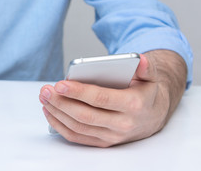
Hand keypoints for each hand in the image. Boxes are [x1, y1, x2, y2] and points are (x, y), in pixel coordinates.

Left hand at [39, 50, 186, 146]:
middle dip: (61, 102)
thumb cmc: (147, 92)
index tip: (59, 84)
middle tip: (45, 90)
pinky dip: (60, 126)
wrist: (155, 114)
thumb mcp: (150, 76)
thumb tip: (138, 59)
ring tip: (44, 97)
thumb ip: (145, 66)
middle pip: (85, 115)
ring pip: (78, 127)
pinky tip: (50, 112)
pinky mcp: (104, 142)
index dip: (78, 92)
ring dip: (57, 113)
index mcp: (133, 105)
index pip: (100, 99)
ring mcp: (112, 136)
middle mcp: (122, 124)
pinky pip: (77, 137)